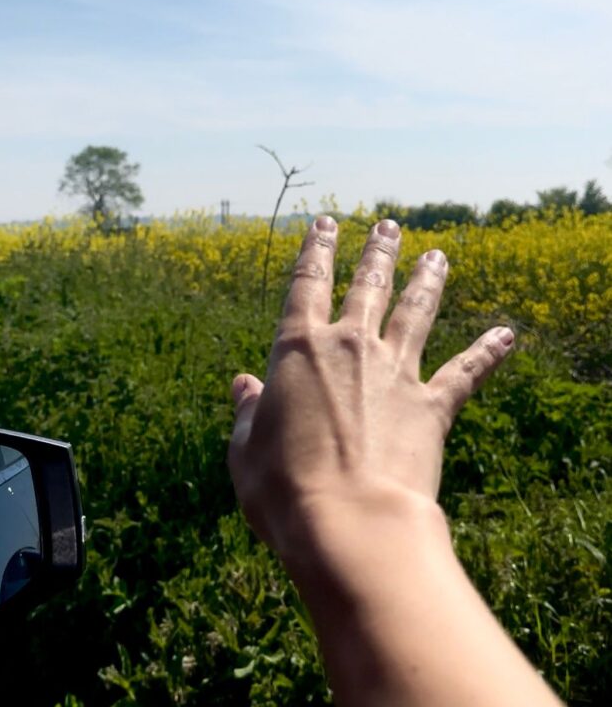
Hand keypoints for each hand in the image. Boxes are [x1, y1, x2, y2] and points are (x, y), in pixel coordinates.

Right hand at [228, 216, 514, 562]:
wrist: (352, 524)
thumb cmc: (284, 490)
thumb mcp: (245, 450)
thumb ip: (247, 411)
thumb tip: (242, 385)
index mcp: (300, 349)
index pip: (307, 283)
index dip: (316, 250)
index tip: (325, 224)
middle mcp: (351, 347)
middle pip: (368, 285)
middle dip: (378, 252)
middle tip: (389, 226)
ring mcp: (396, 373)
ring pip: (415, 312)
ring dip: (427, 281)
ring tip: (437, 256)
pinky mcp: (432, 406)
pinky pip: (465, 371)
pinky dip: (487, 352)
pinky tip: (506, 335)